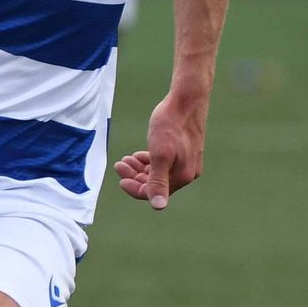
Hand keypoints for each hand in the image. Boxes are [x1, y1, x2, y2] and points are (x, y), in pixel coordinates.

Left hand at [116, 93, 206, 210]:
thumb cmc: (171, 125)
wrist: (187, 99)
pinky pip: (164, 163)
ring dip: (140, 168)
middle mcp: (187, 173)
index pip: (153, 193)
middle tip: (120, 164)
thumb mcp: (160, 154)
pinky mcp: (185, 151)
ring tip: (126, 158)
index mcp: (182, 176)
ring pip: (158, 172)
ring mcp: (187, 162)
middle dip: (135, 176)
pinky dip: (149, 161)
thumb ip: (158, 181)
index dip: (134, 188)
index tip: (120, 177)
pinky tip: (138, 154)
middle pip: (155, 183)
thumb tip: (158, 207)